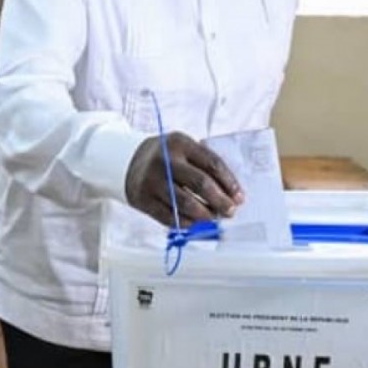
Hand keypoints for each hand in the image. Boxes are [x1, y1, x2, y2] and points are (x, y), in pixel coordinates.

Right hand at [125, 132, 244, 227]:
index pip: (212, 163)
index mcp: (180, 143)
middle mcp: (165, 161)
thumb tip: (231, 194)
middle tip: (231, 211)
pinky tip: (197, 225)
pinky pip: (170, 217)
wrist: (128, 160)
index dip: (229, 182)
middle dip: (220, 201)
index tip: (239, 196)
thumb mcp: (183, 149)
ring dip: (206, 215)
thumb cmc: (167, 157)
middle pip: (200, 183)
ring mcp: (152, 181)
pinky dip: (188, 224)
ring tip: (215, 219)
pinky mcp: (143, 199)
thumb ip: (204, 164)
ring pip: (186, 204)